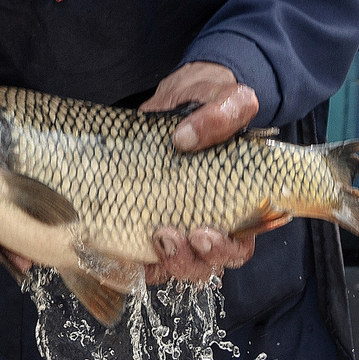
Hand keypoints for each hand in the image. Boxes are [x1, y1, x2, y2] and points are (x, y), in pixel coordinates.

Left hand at [141, 62, 261, 283]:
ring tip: (155, 234)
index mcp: (235, 204)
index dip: (226, 251)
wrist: (180, 95)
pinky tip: (119, 243)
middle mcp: (204, 220)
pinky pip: (138, 253)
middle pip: (205, 264)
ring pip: (173, 264)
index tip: (204, 233)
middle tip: (172, 234)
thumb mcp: (227, 97)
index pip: (239, 245)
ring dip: (164, 259)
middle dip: (189, 260)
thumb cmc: (213, 102)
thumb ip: (223, 113)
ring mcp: (172, 220)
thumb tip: (186, 138)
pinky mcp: (141, 216)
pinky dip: (131, 256)